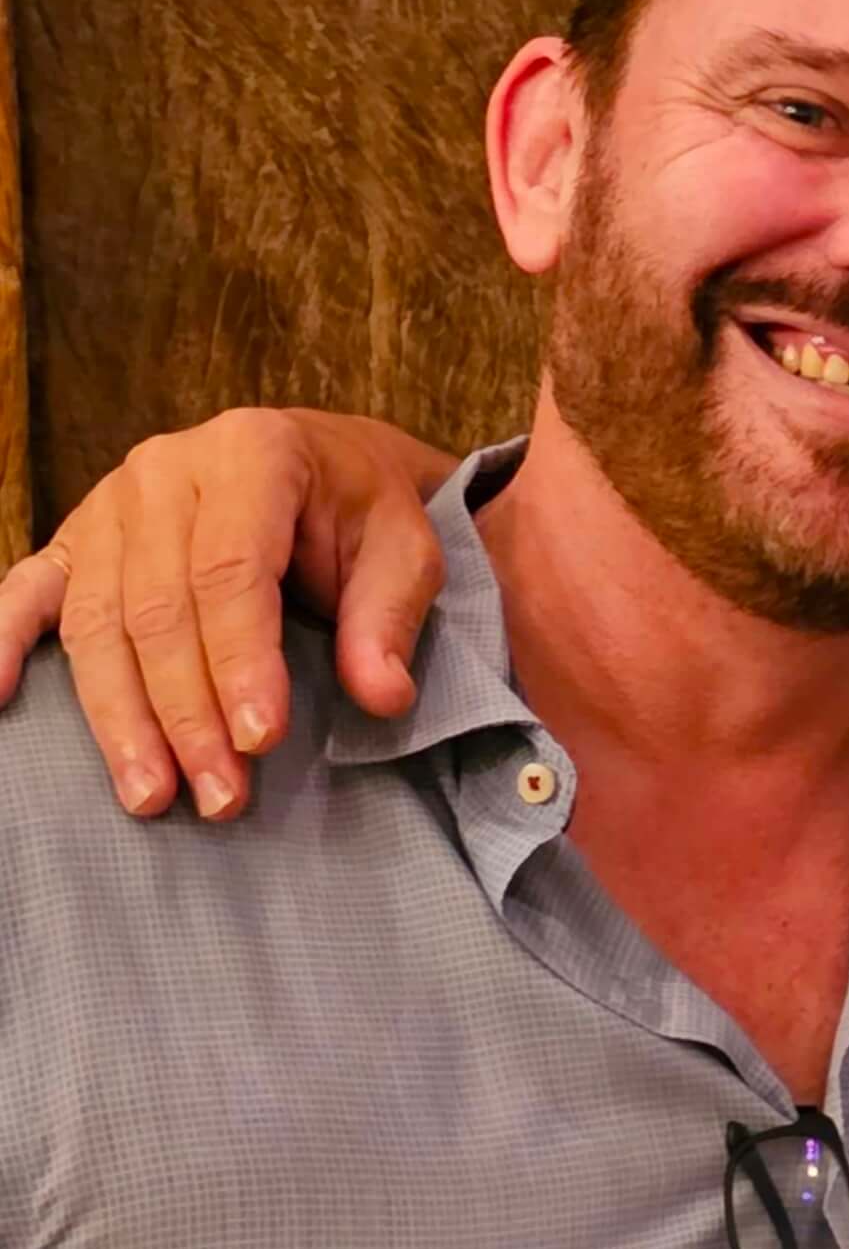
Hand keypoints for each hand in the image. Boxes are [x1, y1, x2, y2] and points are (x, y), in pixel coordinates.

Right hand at [0, 410, 449, 819]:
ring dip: (120, 717)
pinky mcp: (77, 535)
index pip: (230, 573)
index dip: (240, 663)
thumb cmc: (363, 510)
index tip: (260, 741)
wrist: (326, 463)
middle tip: (219, 795)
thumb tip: (383, 697)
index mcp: (251, 453)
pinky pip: (27, 590)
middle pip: (158, 610)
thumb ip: (389, 619)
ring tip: (151, 795)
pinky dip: (2, 643)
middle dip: (187, 714)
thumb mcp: (407, 548)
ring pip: (96, 622)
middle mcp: (164, 470)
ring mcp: (109, 502)